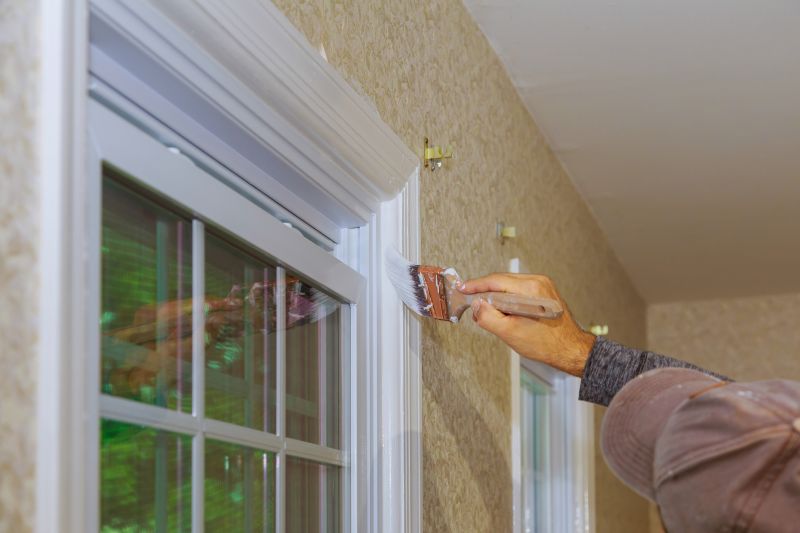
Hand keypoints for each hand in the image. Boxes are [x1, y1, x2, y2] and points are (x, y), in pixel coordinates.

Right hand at [460, 273, 595, 376]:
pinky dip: (508, 300)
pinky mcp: (544, 292)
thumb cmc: (546, 344)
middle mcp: (538, 282)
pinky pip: (518, 290)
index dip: (476, 285)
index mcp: (531, 289)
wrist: (570, 349)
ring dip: (496, 298)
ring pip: (509, 286)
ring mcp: (543, 286)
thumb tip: (476, 304)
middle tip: (474, 308)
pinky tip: (504, 313)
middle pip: (501, 281)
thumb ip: (488, 317)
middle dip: (485, 294)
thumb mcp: (510, 333)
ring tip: (489, 315)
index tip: (462, 289)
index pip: (495, 280)